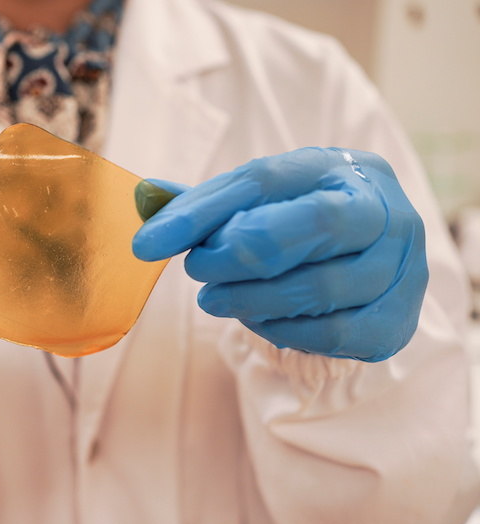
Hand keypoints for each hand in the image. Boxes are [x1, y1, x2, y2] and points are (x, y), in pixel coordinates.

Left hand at [132, 147, 427, 361]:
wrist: (370, 254)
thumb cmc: (299, 220)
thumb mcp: (258, 201)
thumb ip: (206, 203)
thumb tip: (144, 196)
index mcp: (338, 167)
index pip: (264, 180)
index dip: (200, 212)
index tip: (147, 244)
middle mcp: (383, 209)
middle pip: (315, 223)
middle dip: (239, 255)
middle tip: (196, 270)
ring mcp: (400, 266)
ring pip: (321, 286)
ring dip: (253, 300)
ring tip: (216, 299)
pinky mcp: (398, 320)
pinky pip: (334, 333)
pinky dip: (283, 331)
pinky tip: (257, 321)